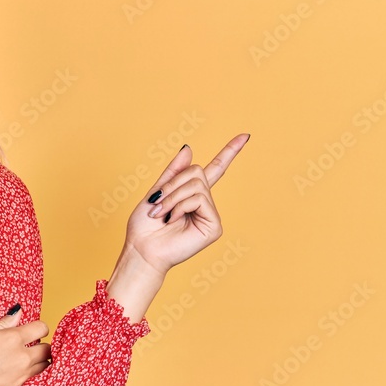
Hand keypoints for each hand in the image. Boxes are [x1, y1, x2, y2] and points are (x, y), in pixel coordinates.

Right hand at [0, 308, 50, 385]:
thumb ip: (3, 324)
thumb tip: (18, 312)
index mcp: (12, 339)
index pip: (42, 328)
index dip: (40, 329)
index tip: (35, 332)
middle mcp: (20, 359)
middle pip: (47, 351)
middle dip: (42, 348)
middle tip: (32, 349)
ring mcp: (18, 380)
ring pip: (41, 370)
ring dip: (36, 366)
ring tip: (21, 365)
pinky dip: (20, 382)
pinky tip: (7, 381)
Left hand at [124, 133, 249, 276]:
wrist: (141, 250)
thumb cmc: (144, 226)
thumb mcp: (157, 192)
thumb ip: (173, 172)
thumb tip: (188, 148)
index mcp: (191, 195)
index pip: (214, 169)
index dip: (229, 152)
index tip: (244, 136)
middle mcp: (204, 203)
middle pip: (197, 171)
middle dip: (172, 184)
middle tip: (157, 203)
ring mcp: (210, 214)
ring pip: (197, 185)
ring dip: (172, 197)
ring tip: (161, 214)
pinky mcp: (214, 226)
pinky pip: (199, 199)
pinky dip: (180, 206)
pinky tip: (173, 220)